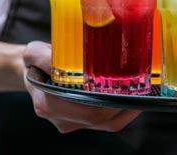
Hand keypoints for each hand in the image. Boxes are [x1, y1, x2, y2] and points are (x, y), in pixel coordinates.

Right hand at [23, 41, 140, 132]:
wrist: (34, 70)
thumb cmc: (37, 60)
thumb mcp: (33, 52)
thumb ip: (42, 56)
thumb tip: (59, 61)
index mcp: (49, 104)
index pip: (88, 111)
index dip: (110, 102)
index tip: (128, 89)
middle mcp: (62, 118)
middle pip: (100, 118)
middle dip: (123, 105)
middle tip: (142, 88)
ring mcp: (72, 123)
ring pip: (106, 123)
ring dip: (126, 110)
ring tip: (143, 93)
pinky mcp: (82, 123)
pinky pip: (107, 123)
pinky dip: (123, 113)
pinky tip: (135, 99)